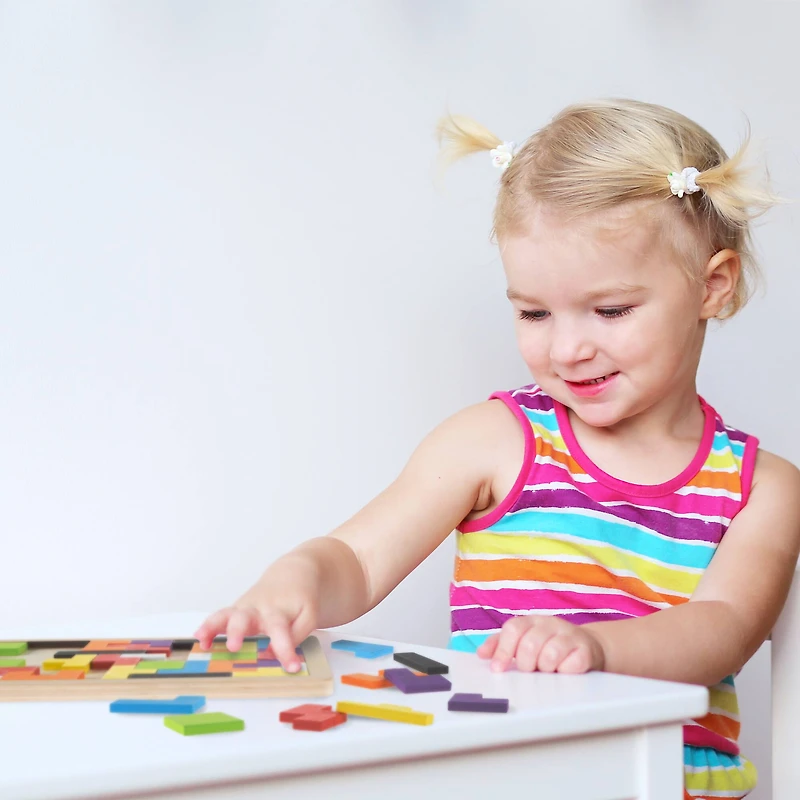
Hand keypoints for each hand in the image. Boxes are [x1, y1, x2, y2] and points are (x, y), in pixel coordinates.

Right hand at [193, 564, 319, 672]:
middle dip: (237, 632)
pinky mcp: (236, 610)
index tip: (292, 667)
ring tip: (203, 640)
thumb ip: (295, 636)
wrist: (293, 573)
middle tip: (233, 647)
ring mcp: (245, 608)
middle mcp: (259, 609)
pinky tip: (200, 639)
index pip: (282, 632)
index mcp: (280, 612)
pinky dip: (207, 627)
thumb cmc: (301, 599)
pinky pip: (219, 617)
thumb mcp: (308, 616)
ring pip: (226, 614)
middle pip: (245, 618)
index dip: (286, 650)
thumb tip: (271, 654)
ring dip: (214, 626)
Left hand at [477, 615, 604, 673]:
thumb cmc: (548, 645)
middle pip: (529, 644)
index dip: (503, 650)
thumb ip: (500, 644)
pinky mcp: (586, 650)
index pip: (513, 629)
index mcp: (531, 620)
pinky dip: (564, 672)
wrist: (587, 646)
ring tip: (548, 670)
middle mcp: (550, 624)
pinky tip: (564, 670)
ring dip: (545, 668)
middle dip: (526, 664)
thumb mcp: (524, 640)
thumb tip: (481, 654)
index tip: (498, 669)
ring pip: (550, 655)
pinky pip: (571, 665)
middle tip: (531, 670)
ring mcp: (570, 635)